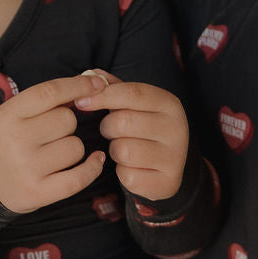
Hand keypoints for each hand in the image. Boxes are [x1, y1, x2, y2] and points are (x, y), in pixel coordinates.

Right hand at [0, 73, 107, 212]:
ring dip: (72, 148)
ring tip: (53, 153)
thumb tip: (87, 85)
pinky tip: (95, 160)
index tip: (98, 83)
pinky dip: (92, 168)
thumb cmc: (2, 143)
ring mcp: (27, 168)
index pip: (50, 92)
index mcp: (8, 115)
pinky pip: (79, 177)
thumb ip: (43, 101)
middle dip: (66, 124)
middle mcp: (17, 140)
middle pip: (67, 120)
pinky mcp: (38, 192)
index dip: (78, 85)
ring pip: (76, 147)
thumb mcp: (10, 115)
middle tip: (50, 133)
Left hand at [76, 71, 188, 201]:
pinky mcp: (166, 182)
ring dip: (114, 150)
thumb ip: (112, 87)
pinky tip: (131, 167)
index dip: (103, 96)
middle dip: (107, 127)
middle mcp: (177, 128)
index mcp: (169, 103)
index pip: (132, 93)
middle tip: (111, 130)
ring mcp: (174, 157)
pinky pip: (128, 175)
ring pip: (123, 150)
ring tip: (122, 147)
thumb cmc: (142, 127)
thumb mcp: (134, 104)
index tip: (80, 102)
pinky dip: (122, 172)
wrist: (166, 166)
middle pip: (123, 122)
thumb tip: (89, 76)